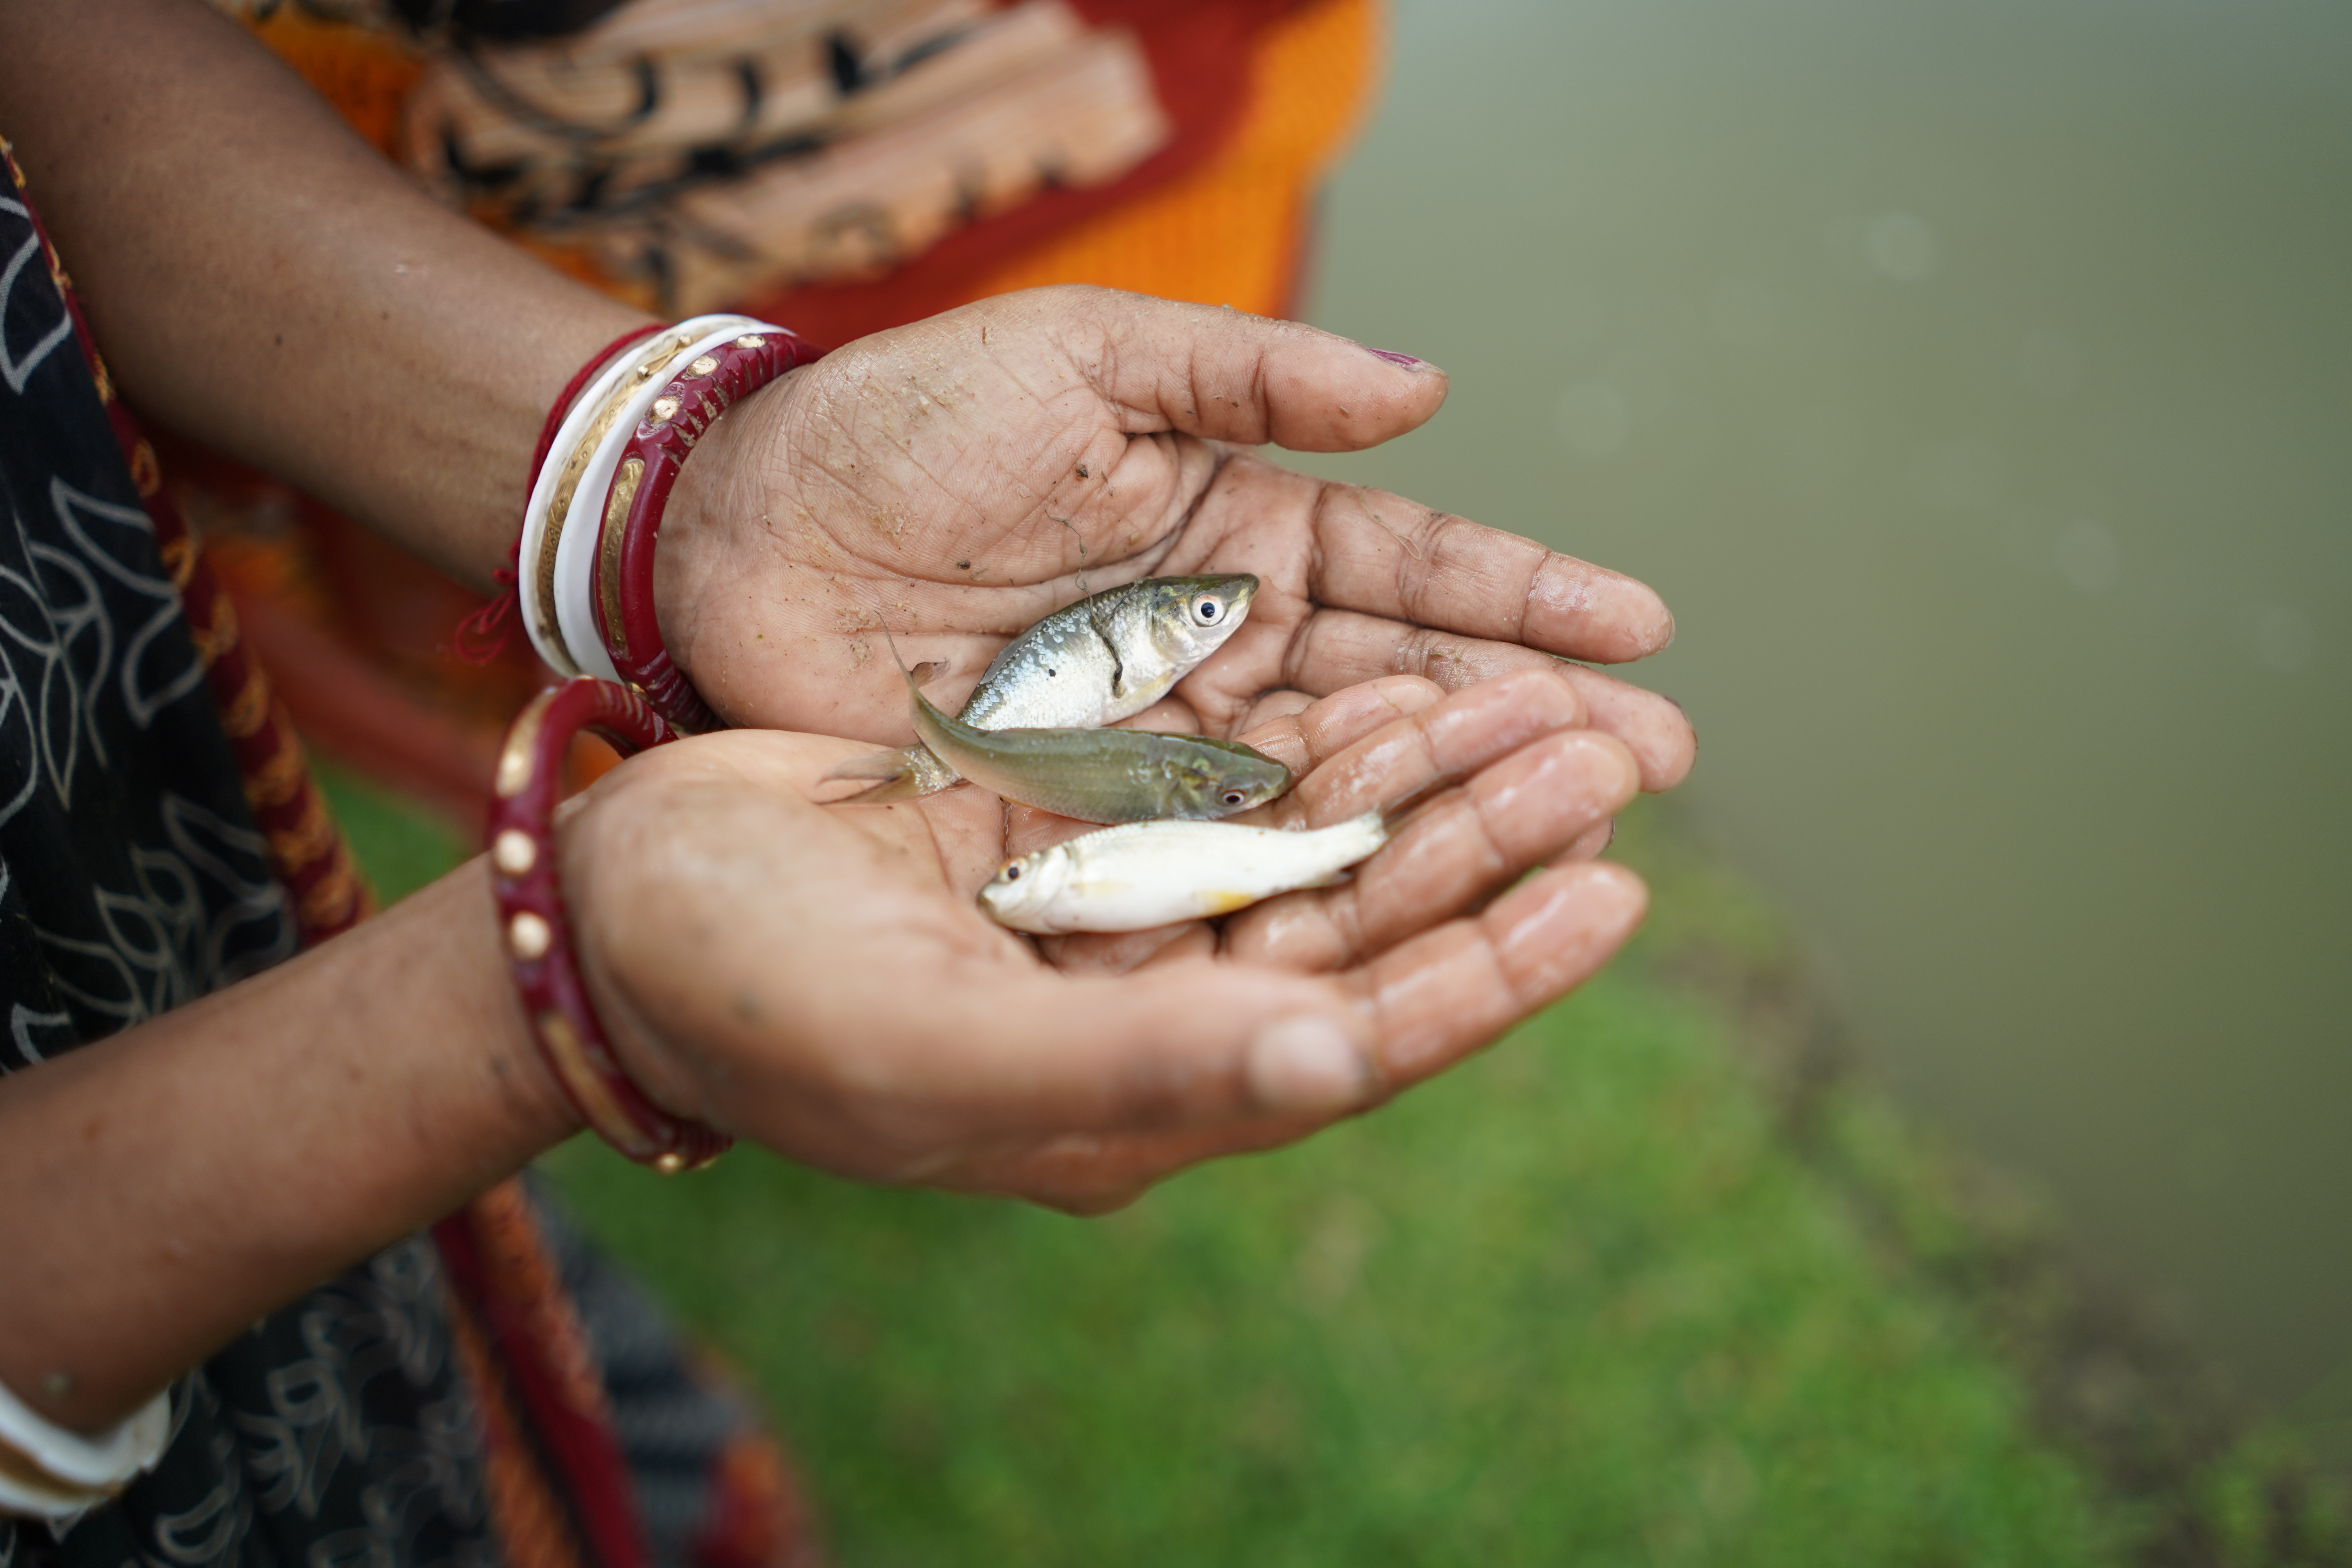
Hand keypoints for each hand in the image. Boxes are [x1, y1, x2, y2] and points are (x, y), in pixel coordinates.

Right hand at [560, 668, 1643, 1211]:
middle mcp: (1144, 1019)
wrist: (620, 905)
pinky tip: (1394, 686)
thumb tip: (1336, 1060)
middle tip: (1612, 758)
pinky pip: (1235, 789)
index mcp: (1126, 1102)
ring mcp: (1114, 921)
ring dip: (1422, 780)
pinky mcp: (1078, 836)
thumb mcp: (930, 1045)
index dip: (1485, 977)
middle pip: (1358, 935)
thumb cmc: (751, 990)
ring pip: (1313, 852)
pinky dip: (1318, 742)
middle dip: (1485, 849)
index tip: (1609, 896)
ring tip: (1539, 708)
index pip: (1351, 1044)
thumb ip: (1135, 1066)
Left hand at [658, 286, 1694, 791]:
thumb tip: (1426, 388)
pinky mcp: (1093, 821)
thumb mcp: (1084, 359)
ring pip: (1334, 788)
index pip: (1410, 570)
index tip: (1642, 629)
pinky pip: (1219, 857)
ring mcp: (1166, 746)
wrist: (735, 529)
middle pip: (1401, 695)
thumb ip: (1250, 375)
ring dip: (1449, 813)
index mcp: (1238, 531)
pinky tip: (1409, 910)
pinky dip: (1308, 883)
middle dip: (1525, 725)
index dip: (1524, 599)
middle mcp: (1224, 648)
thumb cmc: (901, 421)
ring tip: (1577, 832)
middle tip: (1651, 763)